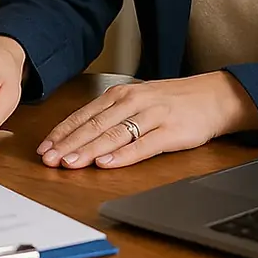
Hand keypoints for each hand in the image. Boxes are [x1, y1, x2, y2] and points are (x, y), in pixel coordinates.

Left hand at [38, 71, 257, 168]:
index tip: (43, 148)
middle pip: (94, 125)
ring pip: (114, 134)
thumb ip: (111, 114)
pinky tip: (107, 163)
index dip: (61, 132)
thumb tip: (79, 134)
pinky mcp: (171, 131)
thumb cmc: (171, 101)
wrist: (213, 96)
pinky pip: (143, 145)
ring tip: (70, 163)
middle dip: (69, 143)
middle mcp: (133, 102)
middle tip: (49, 159)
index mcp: (121, 94)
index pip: (84, 114)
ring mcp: (152, 116)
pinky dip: (123, 155)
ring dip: (89, 150)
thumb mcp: (137, 101)